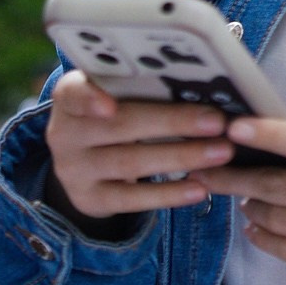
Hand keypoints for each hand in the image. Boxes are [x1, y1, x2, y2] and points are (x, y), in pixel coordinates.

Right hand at [42, 72, 234, 218]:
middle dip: (172, 123)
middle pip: (119, 126)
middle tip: (217, 122)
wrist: (86, 166)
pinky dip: (168, 193)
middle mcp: (64, 133)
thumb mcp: (117, 99)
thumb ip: (143, 89)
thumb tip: (207, 85)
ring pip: (130, 163)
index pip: (73, 93)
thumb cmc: (115, 120)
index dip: (89, 98)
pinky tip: (199, 188)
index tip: (110, 105)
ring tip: (221, 152)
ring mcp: (74, 169)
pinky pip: (131, 199)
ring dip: (181, 156)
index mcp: (70, 97)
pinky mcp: (89, 199)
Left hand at [197, 120, 285, 278]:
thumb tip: (263, 142)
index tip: (233, 128)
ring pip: (277, 218)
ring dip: (251, 206)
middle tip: (209, 170)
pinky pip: (285, 249)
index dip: (266, 134)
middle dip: (236, 177)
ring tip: (245, 198)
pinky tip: (254, 226)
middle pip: (278, 186)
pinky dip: (262, 236)